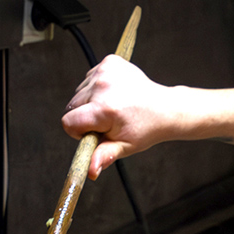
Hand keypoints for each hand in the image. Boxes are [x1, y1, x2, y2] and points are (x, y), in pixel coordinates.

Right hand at [62, 55, 175, 177]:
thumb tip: (91, 172)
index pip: (68, 121)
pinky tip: (114, 94)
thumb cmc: (144, 129)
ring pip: (79, 93)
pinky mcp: (109, 62)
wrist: (165, 107)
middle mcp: (103, 87)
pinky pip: (89, 80)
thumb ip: (103, 157)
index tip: (94, 133)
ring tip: (113, 107)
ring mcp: (106, 71)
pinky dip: (97, 89)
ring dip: (90, 102)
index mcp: (105, 109)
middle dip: (84, 117)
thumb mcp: (124, 147)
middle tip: (107, 121)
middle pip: (71, 106)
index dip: (77, 131)